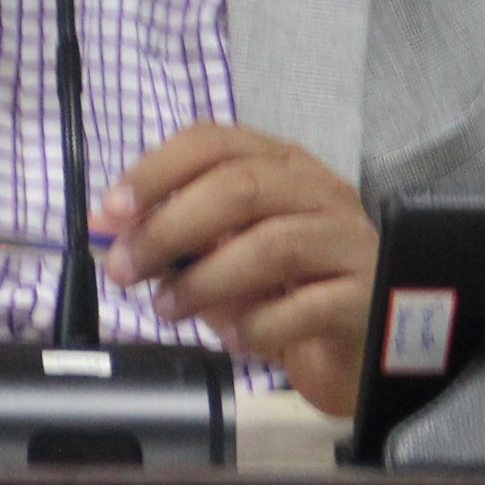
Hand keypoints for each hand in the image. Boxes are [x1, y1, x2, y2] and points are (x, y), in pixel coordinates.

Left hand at [94, 124, 376, 414]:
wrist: (373, 341)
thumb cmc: (295, 289)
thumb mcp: (230, 255)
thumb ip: (179, 241)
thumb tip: (112, 233)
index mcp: (282, 166)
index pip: (215, 142)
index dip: (157, 171)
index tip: (111, 210)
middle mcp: (319, 193)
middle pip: (240, 187)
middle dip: (170, 226)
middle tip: (125, 268)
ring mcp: (348, 243)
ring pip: (272, 244)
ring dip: (204, 279)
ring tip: (167, 310)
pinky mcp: (365, 299)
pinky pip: (305, 308)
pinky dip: (257, 326)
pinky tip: (233, 340)